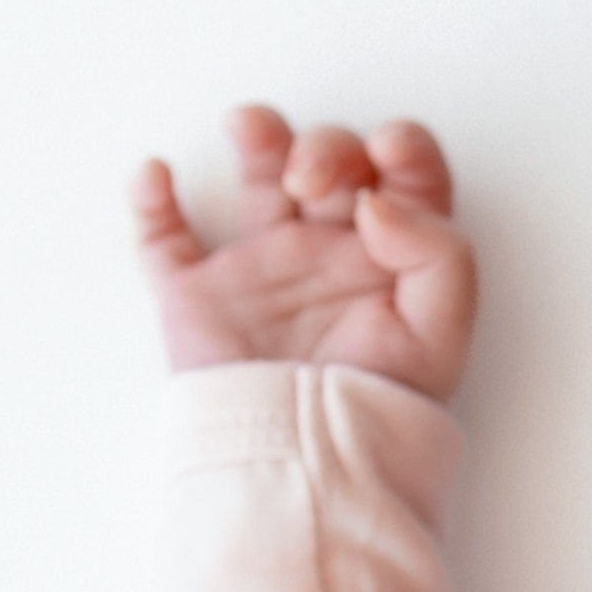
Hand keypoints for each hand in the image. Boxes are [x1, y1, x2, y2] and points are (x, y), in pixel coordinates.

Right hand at [130, 108, 477, 399]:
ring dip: (258, 137)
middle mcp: (331, 251)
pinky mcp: (201, 296)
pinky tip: (158, 174)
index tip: (386, 155)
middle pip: (333, 162)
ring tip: (252, 128)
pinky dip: (150, 202)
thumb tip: (377, 198)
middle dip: (325, 148)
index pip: (406, 175)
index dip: (400, 148)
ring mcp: (263, 269)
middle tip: (313, 181)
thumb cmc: (379, 404)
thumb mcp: (441, 332)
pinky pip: (164, 238)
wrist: (306, 463)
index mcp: (394, 256)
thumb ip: (437, 253)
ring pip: (258, 178)